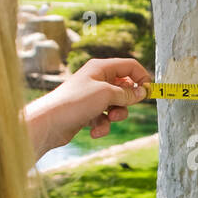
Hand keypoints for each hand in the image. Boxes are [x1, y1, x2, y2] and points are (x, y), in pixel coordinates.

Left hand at [24, 57, 152, 155]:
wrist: (49, 122)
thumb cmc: (75, 102)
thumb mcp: (106, 94)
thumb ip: (127, 93)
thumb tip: (142, 92)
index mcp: (101, 68)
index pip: (129, 66)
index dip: (141, 77)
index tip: (149, 92)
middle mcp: (96, 80)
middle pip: (124, 87)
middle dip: (127, 101)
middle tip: (122, 108)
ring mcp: (92, 97)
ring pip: (116, 105)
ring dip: (116, 116)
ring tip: (107, 119)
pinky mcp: (87, 112)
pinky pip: (104, 118)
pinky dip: (102, 126)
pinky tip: (93, 131)